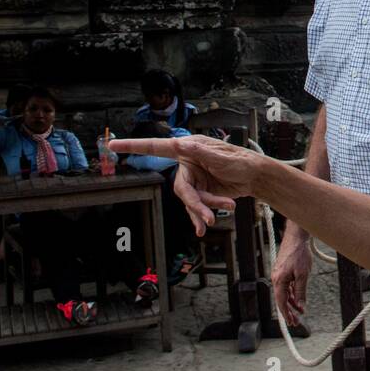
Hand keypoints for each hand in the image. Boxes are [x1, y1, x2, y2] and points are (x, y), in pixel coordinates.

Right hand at [108, 135, 256, 234]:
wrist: (256, 177)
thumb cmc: (242, 161)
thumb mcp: (223, 157)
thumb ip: (200, 153)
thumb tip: (180, 144)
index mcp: (188, 149)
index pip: (156, 147)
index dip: (133, 146)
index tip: (113, 144)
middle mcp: (188, 163)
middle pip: (181, 188)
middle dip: (195, 204)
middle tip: (208, 217)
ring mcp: (194, 179)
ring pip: (190, 201)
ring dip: (203, 210)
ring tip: (222, 213)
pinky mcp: (201, 192)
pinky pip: (196, 207)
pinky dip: (201, 216)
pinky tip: (204, 226)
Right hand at [271, 229, 312, 325]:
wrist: (296, 237)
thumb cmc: (299, 254)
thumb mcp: (303, 275)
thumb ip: (301, 291)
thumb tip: (301, 305)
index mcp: (279, 281)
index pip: (281, 302)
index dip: (286, 314)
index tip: (292, 322)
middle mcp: (276, 279)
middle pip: (282, 300)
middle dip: (289, 311)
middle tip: (295, 322)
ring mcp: (279, 275)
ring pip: (285, 293)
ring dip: (292, 303)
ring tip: (299, 312)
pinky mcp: (283, 272)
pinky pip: (287, 287)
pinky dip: (292, 294)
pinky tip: (298, 299)